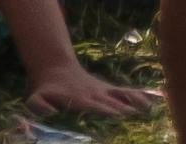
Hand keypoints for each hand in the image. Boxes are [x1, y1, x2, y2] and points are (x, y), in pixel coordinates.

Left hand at [18, 67, 143, 119]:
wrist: (54, 68)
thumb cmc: (45, 88)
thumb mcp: (35, 98)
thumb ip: (39, 104)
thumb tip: (47, 111)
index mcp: (79, 99)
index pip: (95, 106)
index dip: (106, 110)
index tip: (119, 114)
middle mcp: (94, 94)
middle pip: (111, 103)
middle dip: (122, 111)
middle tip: (137, 118)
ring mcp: (101, 91)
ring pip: (120, 96)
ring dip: (133, 102)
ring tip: (149, 109)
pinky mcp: (106, 90)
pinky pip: (123, 93)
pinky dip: (136, 96)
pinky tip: (150, 102)